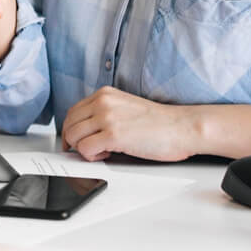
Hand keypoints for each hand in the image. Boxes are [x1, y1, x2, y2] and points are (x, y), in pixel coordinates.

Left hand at [61, 86, 194, 161]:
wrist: (181, 127)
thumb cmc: (159, 123)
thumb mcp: (125, 107)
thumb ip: (105, 113)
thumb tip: (87, 130)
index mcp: (104, 94)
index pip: (73, 111)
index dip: (72, 130)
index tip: (76, 141)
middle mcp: (103, 102)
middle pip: (69, 124)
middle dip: (73, 141)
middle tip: (87, 151)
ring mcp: (107, 117)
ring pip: (73, 136)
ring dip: (83, 149)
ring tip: (102, 151)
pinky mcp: (113, 135)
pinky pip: (85, 149)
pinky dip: (92, 157)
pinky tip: (107, 154)